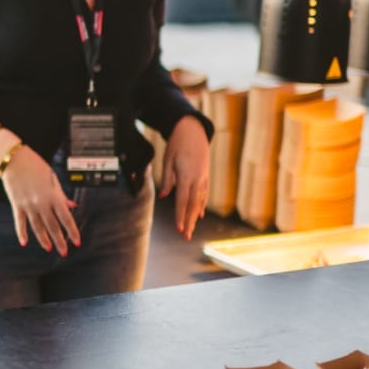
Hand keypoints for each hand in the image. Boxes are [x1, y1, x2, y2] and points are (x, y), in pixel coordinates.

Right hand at [0, 147, 78, 256]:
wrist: (14, 160)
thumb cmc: (36, 166)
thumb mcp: (53, 179)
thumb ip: (61, 195)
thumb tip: (72, 205)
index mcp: (54, 196)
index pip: (66, 218)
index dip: (73, 232)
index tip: (77, 242)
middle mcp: (42, 203)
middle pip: (53, 226)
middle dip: (60, 241)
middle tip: (64, 252)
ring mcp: (29, 205)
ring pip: (38, 227)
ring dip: (44, 239)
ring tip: (49, 248)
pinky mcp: (17, 205)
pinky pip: (20, 222)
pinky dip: (22, 233)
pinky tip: (24, 242)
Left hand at [159, 115, 209, 240]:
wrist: (193, 131)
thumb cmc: (177, 144)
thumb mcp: (167, 160)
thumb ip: (167, 179)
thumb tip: (163, 196)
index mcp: (187, 176)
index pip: (183, 200)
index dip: (180, 215)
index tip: (178, 228)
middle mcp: (197, 179)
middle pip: (193, 205)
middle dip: (188, 221)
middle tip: (185, 237)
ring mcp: (203, 178)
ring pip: (199, 201)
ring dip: (194, 217)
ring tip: (190, 230)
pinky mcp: (205, 176)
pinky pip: (203, 194)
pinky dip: (200, 205)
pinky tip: (198, 215)